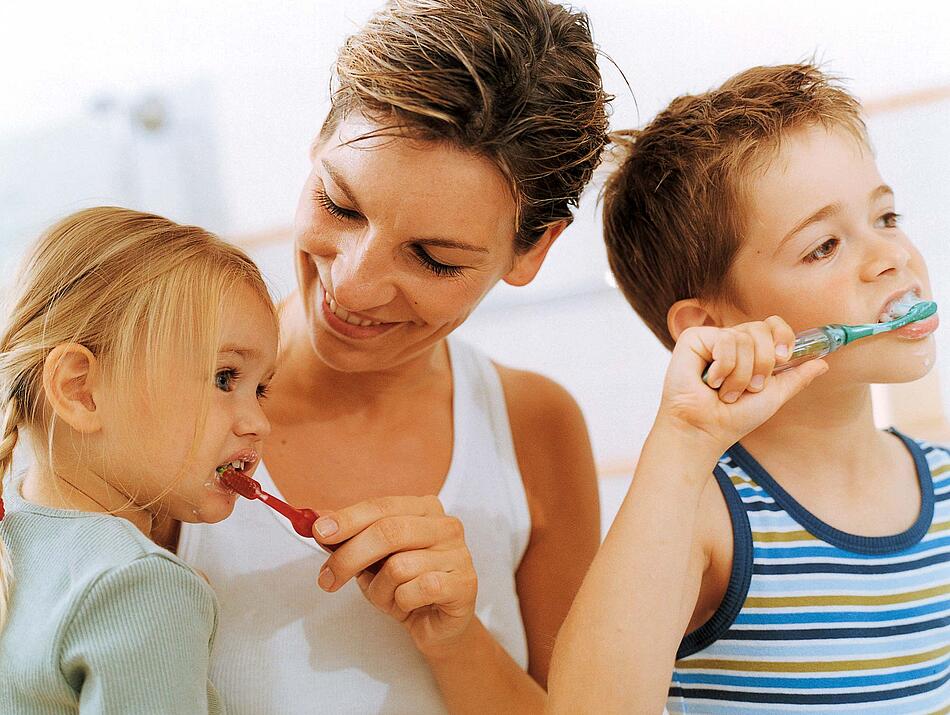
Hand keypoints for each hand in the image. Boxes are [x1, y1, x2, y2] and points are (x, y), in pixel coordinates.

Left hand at [311, 495, 477, 653]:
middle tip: (327, 580)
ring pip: (399, 566)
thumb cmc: (404, 585)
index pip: (381, 506)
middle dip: (350, 557)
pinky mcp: (465, 583)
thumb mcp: (372, 559)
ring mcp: (459, 553)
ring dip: (380, 590)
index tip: (318, 532)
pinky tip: (409, 605)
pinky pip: (418, 590)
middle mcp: (445, 525)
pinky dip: (402, 602)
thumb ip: (349, 536)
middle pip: (388, 532)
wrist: (436, 625)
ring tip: (388, 598)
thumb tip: (316, 521)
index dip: (348, 518)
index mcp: (423, 509)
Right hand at [658, 316, 827, 451]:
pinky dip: (724, 368)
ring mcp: (712, 339)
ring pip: (743, 338)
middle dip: (763, 364)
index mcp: (750, 351)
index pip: (772, 325)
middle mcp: (731, 341)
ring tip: (727, 392)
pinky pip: (724, 340)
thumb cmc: (733, 418)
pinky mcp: (694, 339)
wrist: (706, 430)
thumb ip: (796, 377)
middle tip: (751, 388)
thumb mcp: (773, 396)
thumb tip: (823, 363)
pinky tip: (711, 382)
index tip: (783, 359)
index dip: (782, 336)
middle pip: (761, 328)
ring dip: (741, 374)